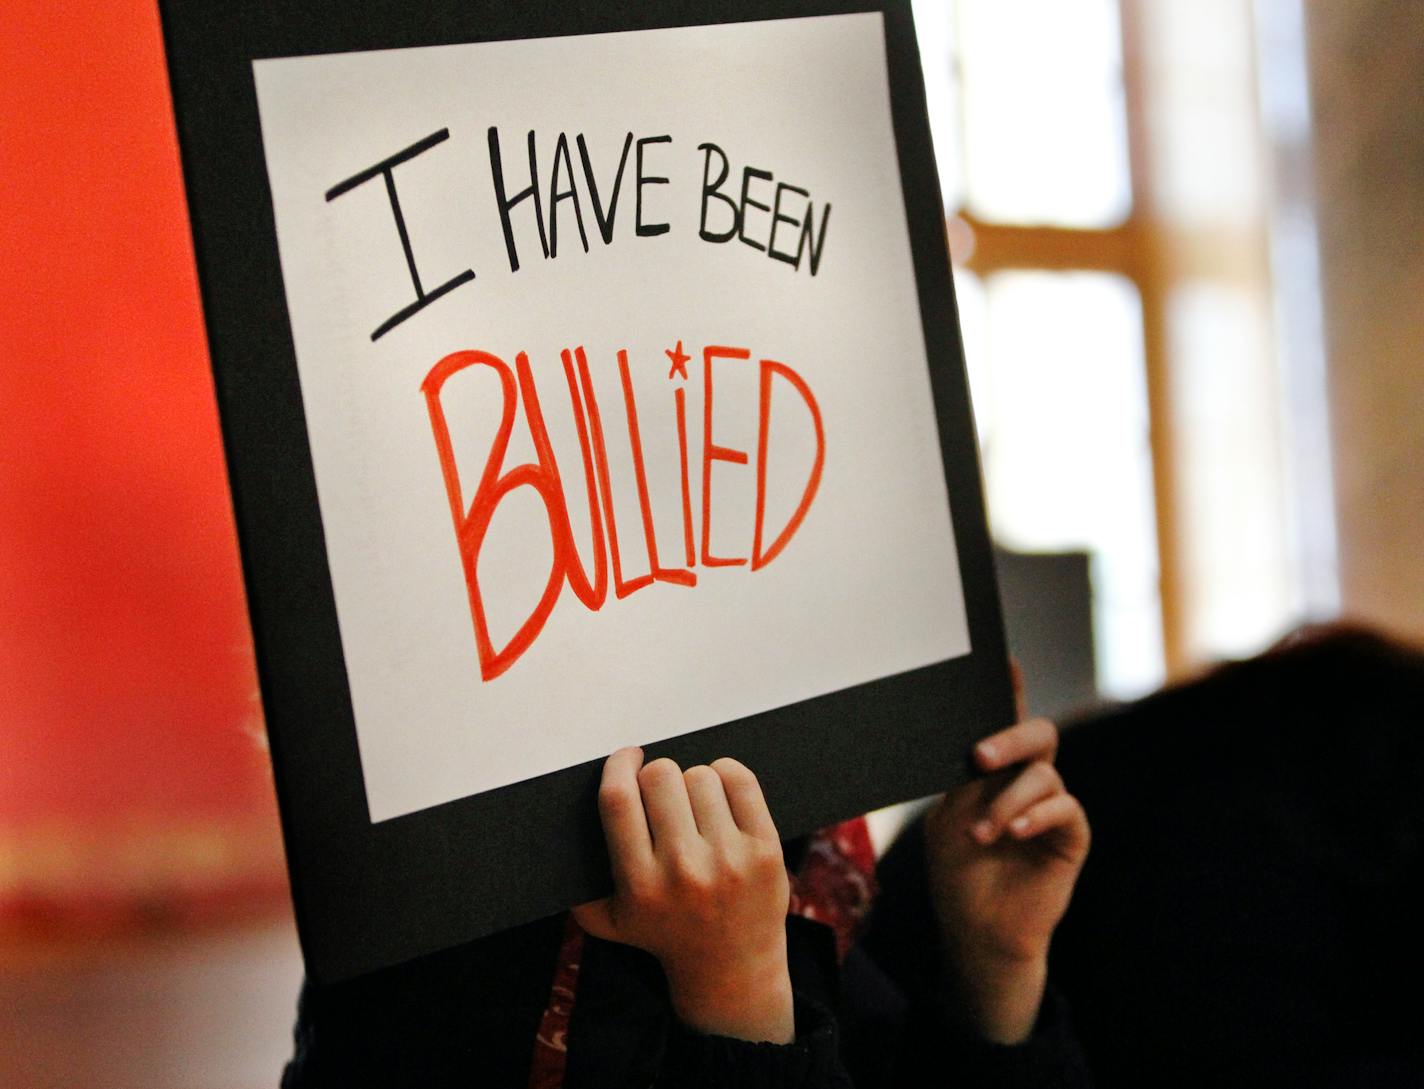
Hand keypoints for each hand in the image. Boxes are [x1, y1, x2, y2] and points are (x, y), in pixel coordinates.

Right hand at [573, 747, 794, 1043]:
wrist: (730, 968)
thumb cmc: (664, 933)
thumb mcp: (606, 920)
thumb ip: (577, 881)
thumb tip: (559, 824)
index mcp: (640, 884)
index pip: (618, 799)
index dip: (618, 764)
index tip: (626, 757)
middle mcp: (683, 870)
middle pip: (660, 776)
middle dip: (656, 776)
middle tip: (661, 793)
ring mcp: (729, 860)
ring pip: (700, 775)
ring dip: (692, 782)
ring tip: (693, 807)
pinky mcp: (765, 850)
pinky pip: (740, 780)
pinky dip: (726, 774)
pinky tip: (718, 793)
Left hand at [924, 717, 1089, 1042]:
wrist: (977, 931)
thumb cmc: (959, 873)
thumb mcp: (947, 817)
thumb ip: (962, 780)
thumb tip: (969, 746)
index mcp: (995, 770)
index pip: (1005, 720)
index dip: (1010, 688)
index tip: (1004, 661)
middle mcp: (1026, 780)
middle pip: (1038, 734)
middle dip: (1010, 738)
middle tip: (981, 756)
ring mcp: (1050, 807)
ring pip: (1044, 776)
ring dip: (1008, 802)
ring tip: (983, 833)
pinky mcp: (1070, 836)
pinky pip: (1065, 809)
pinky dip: (1036, 815)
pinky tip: (1013, 831)